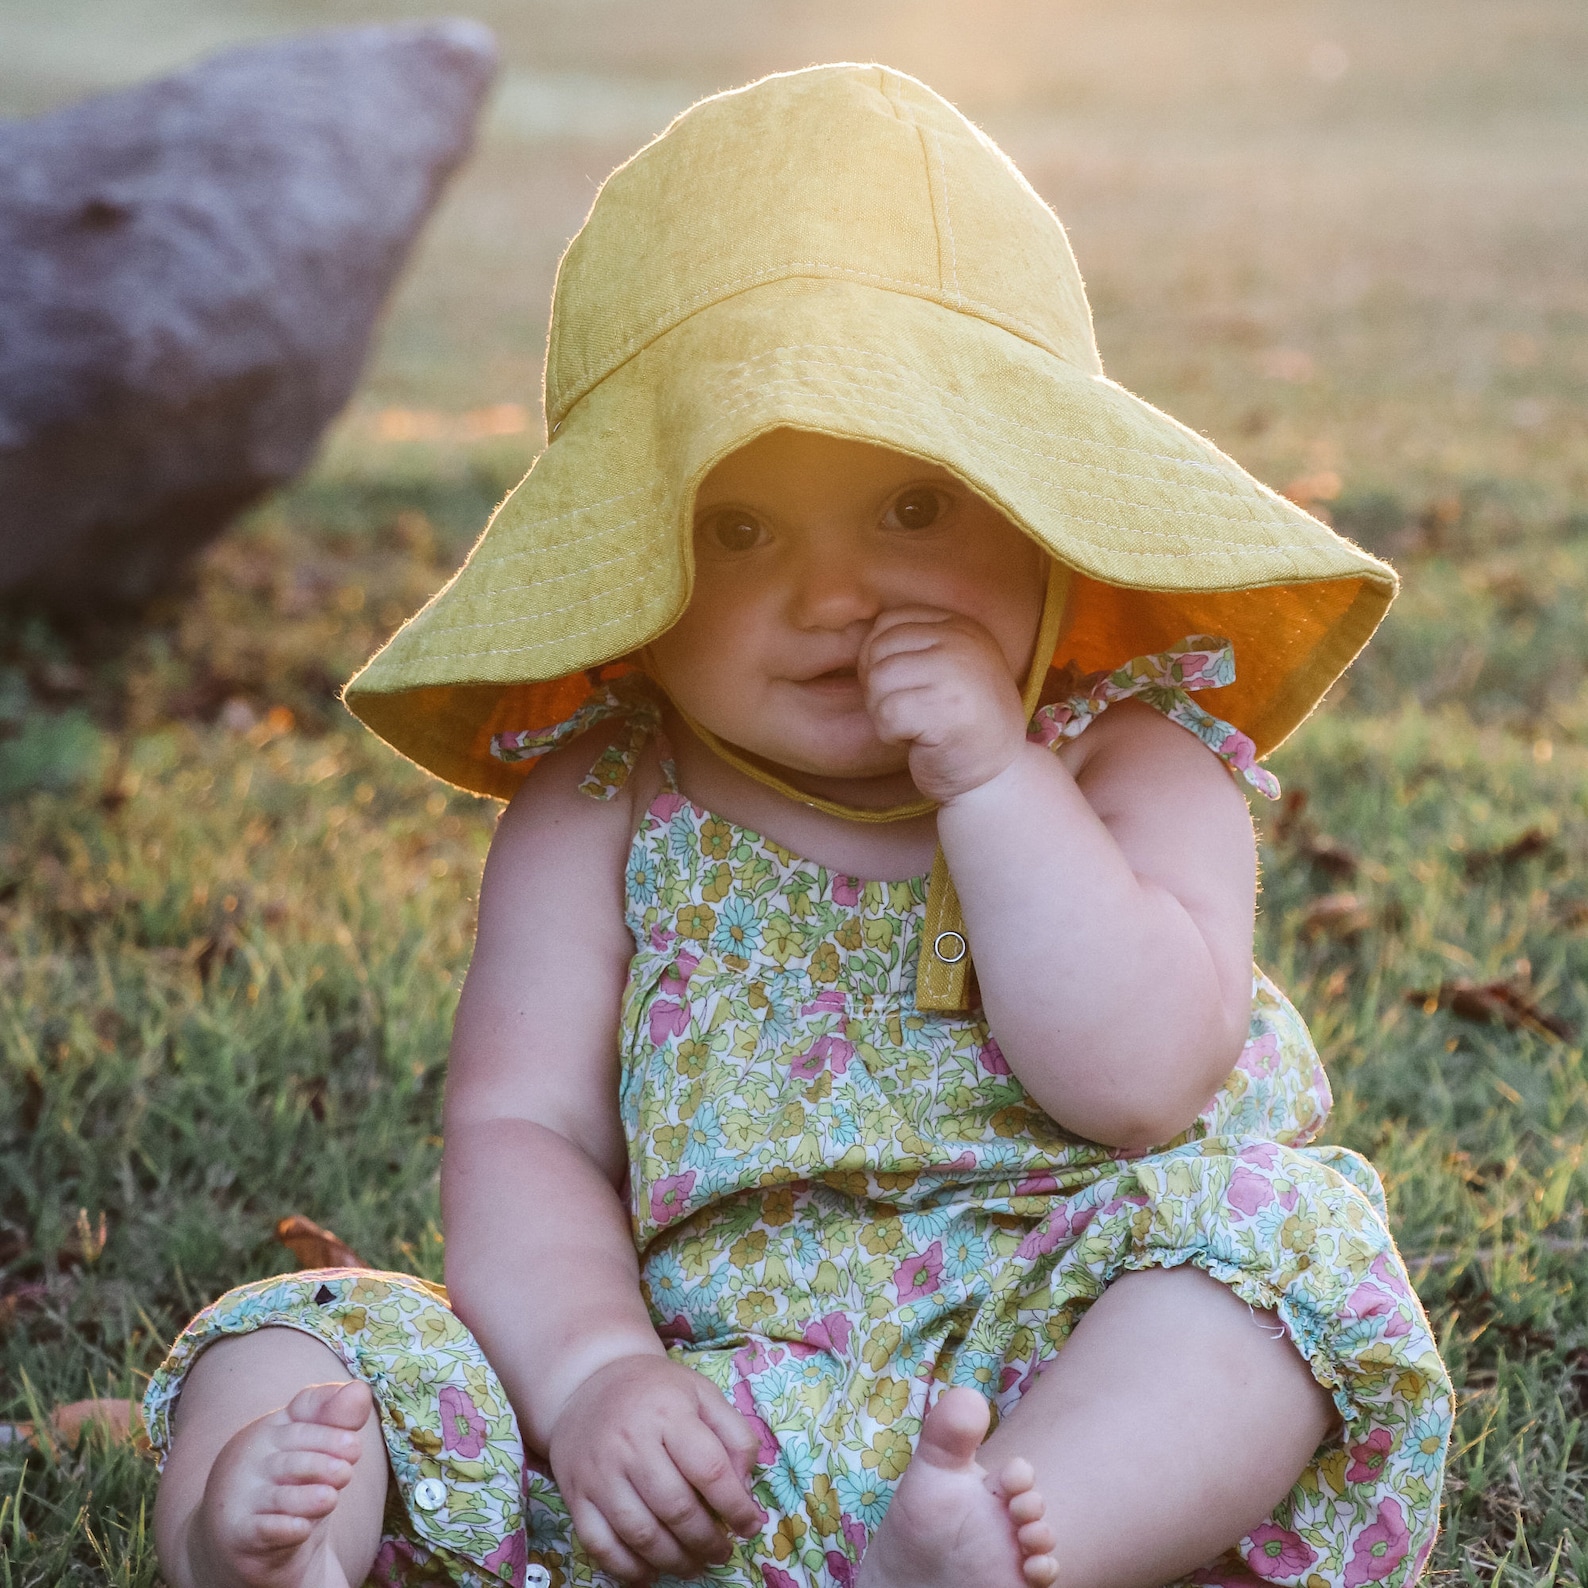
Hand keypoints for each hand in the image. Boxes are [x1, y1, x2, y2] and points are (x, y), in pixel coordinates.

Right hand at [547, 1354, 765, 1581]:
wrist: (589, 1382)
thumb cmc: (655, 1392)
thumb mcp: (702, 1394)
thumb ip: (734, 1436)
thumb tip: (744, 1488)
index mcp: (668, 1413)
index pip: (709, 1469)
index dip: (735, 1506)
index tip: (749, 1525)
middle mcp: (630, 1443)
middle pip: (675, 1508)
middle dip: (706, 1541)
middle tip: (721, 1551)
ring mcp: (599, 1472)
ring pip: (640, 1533)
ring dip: (674, 1561)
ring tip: (695, 1565)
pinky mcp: (575, 1495)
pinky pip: (600, 1545)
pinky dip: (628, 1570)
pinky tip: (651, 1573)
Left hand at [859, 607, 1028, 801]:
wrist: (996, 777)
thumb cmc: (961, 725)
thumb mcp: (947, 669)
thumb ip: (913, 647)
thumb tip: (857, 637)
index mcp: (961, 626)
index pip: (889, 622)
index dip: (877, 658)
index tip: (900, 689)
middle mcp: (962, 642)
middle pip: (878, 649)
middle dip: (878, 687)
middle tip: (907, 713)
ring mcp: (956, 673)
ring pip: (878, 679)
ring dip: (883, 712)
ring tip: (913, 726)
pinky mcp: (945, 709)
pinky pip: (887, 713)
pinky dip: (891, 734)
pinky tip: (918, 741)